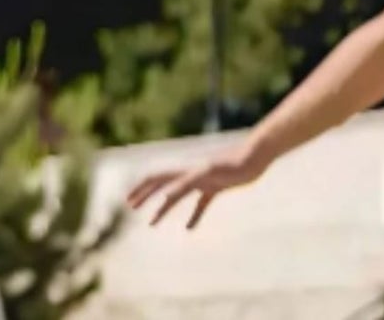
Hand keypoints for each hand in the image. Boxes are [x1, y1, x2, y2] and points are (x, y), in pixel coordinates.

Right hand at [125, 141, 268, 229]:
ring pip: (177, 195)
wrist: (255, 157)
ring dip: (163, 208)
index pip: (156, 176)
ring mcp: (204, 179)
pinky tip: (189, 228)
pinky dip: (193, 215)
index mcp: (185, 168)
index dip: (141, 188)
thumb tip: (164, 198)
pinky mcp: (217, 187)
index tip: (127, 201)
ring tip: (151, 223)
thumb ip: (186, 184)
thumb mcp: (207, 174)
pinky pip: (200, 203)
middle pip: (162, 183)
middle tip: (131, 207)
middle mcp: (191, 172)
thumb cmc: (232, 163)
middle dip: (145, 194)